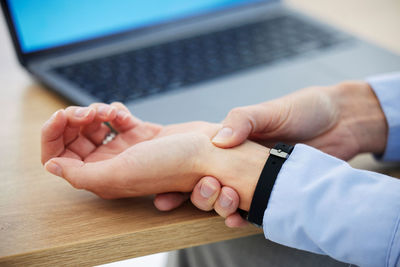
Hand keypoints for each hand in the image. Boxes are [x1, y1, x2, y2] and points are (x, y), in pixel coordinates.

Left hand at [42, 102, 220, 197]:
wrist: (209, 152)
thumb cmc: (172, 165)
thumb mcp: (121, 173)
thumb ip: (81, 174)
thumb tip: (51, 167)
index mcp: (102, 178)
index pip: (58, 158)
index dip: (53, 136)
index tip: (62, 116)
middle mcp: (111, 165)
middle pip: (73, 139)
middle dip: (75, 119)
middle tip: (90, 112)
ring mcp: (125, 148)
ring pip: (93, 126)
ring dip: (96, 112)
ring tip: (113, 112)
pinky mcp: (139, 133)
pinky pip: (114, 118)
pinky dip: (114, 111)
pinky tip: (122, 113)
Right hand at [156, 81, 388, 226]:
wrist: (342, 122)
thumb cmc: (304, 109)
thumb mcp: (270, 110)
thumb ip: (242, 120)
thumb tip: (217, 140)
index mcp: (233, 139)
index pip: (197, 158)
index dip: (177, 174)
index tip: (162, 190)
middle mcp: (239, 160)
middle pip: (205, 182)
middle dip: (191, 195)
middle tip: (183, 199)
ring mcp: (255, 177)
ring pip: (224, 197)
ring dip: (216, 206)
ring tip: (221, 208)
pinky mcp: (272, 190)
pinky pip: (251, 207)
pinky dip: (241, 215)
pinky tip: (238, 219)